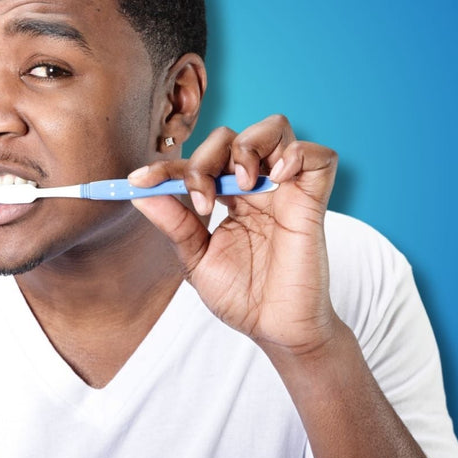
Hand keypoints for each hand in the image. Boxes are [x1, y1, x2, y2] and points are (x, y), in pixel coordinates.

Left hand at [130, 115, 342, 356]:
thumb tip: (140, 194)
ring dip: (248, 145)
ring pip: (275, 128)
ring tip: (243, 182)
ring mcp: (286, 191)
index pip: (198, 162)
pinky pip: (318, 156)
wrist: (274, 330)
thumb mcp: (197, 260)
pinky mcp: (313, 201)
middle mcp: (257, 188)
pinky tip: (277, 176)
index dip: (167, 166)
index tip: (138, 180)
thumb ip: (174, 224)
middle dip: (206, 159)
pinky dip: (297, 154)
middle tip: (201, 199)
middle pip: (232, 137)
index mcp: (228, 199)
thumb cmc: (242, 297)